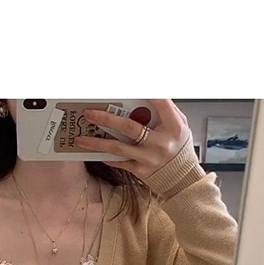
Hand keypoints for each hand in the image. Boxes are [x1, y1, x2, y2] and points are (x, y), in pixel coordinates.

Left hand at [75, 100, 191, 179]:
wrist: (182, 180)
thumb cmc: (180, 150)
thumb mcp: (180, 127)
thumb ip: (166, 112)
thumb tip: (148, 95)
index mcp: (173, 127)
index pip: (160, 103)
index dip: (147, 93)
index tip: (132, 84)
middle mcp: (160, 142)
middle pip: (129, 127)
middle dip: (106, 119)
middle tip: (90, 113)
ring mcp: (149, 157)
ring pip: (118, 148)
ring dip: (97, 143)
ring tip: (81, 138)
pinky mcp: (141, 170)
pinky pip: (120, 162)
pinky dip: (107, 156)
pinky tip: (96, 151)